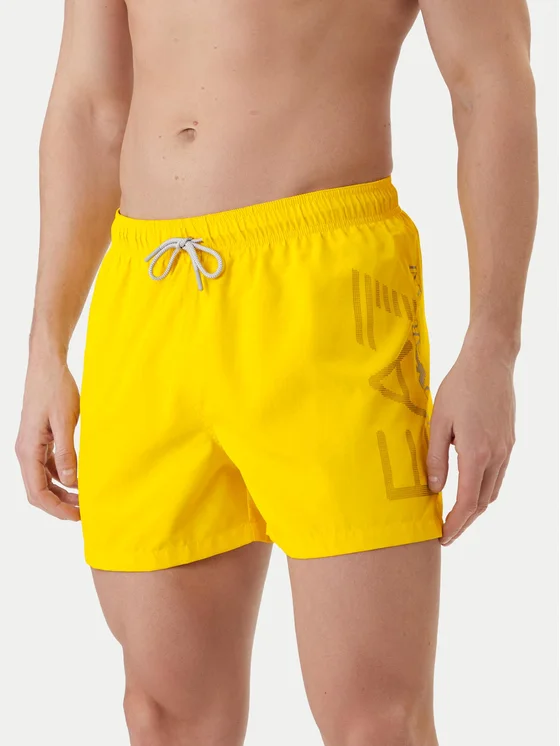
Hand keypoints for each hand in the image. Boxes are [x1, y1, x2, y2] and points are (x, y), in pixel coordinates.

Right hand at [16, 354, 80, 520]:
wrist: (48, 365)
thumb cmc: (56, 388)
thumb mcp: (65, 420)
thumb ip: (67, 452)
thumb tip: (70, 482)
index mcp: (27, 450)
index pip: (37, 492)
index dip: (57, 508)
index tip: (77, 516)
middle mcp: (25, 451)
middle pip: (37, 491)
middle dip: (59, 505)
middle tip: (84, 512)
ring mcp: (31, 446)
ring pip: (42, 480)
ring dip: (61, 492)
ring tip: (84, 499)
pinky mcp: (40, 439)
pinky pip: (47, 466)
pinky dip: (61, 477)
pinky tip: (79, 478)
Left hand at [427, 339, 515, 544]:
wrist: (490, 361)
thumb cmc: (459, 387)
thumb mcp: (438, 422)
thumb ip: (436, 457)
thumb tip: (435, 488)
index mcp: (477, 454)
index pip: (466, 502)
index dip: (455, 524)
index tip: (442, 537)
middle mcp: (496, 456)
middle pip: (482, 502)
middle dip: (465, 522)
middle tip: (446, 533)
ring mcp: (506, 449)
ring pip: (492, 490)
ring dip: (474, 507)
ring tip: (455, 515)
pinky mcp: (508, 441)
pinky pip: (497, 475)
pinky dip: (483, 489)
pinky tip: (469, 487)